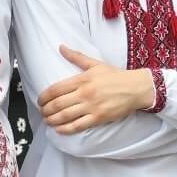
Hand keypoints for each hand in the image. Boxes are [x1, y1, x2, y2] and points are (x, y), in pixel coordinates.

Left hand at [37, 45, 155, 132]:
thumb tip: (61, 47)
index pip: (55, 89)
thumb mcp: (95, 64)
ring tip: (47, 120)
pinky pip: (78, 126)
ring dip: (52, 120)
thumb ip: (76, 57)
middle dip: (45, 110)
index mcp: (82, 79)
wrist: (137, 88)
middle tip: (41, 112)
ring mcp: (92, 107)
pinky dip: (65, 129)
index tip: (39, 101)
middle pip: (57, 104)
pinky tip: (59, 129)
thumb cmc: (116, 75)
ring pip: (65, 116)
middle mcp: (85, 93)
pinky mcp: (99, 118)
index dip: (43, 97)